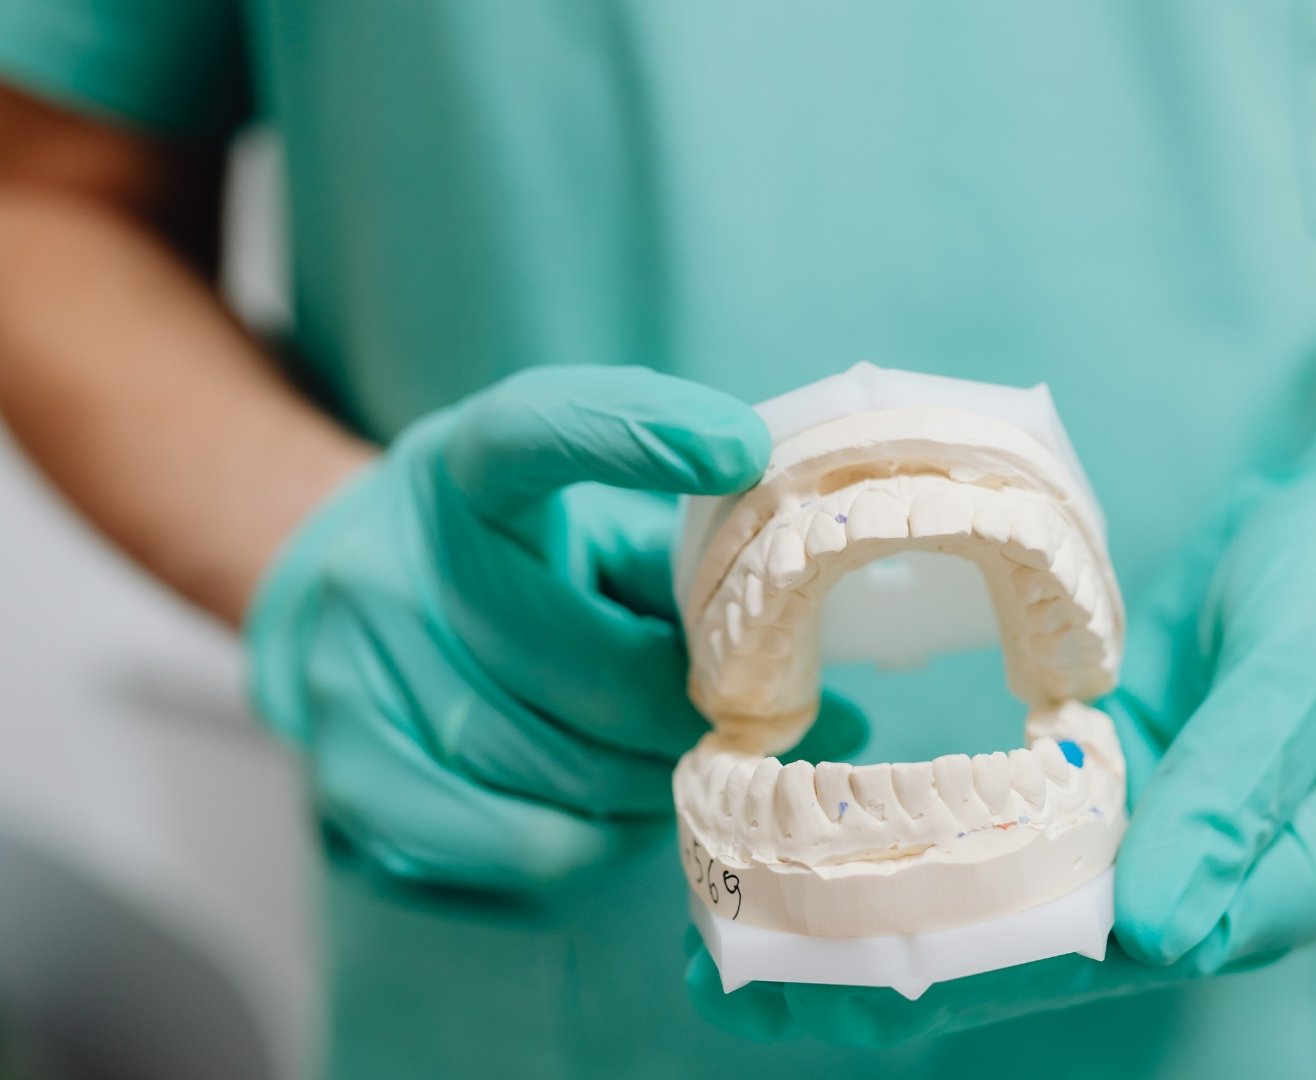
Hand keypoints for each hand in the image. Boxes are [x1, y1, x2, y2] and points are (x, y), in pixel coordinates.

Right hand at [246, 366, 865, 890]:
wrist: (333, 606)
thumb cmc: (508, 559)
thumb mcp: (577, 513)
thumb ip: (674, 547)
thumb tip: (809, 631)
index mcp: (464, 469)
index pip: (539, 430)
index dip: (637, 434)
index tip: (740, 449)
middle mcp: (393, 562)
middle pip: (585, 661)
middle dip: (697, 710)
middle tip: (775, 726)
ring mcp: (355, 673)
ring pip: (558, 764)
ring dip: (654, 782)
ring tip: (697, 772)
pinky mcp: (352, 775)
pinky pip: (512, 840)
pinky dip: (592, 843)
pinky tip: (619, 817)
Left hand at [685, 342, 1315, 1042]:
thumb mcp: (1315, 666)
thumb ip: (1240, 791)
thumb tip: (1160, 929)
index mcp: (1257, 889)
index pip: (1092, 961)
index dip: (955, 976)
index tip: (823, 976)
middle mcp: (1193, 886)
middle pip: (1023, 960)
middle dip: (880, 975)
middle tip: (727, 973)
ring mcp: (1147, 840)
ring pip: (996, 911)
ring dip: (873, 923)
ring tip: (729, 928)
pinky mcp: (1111, 786)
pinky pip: (1000, 839)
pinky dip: (911, 849)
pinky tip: (810, 844)